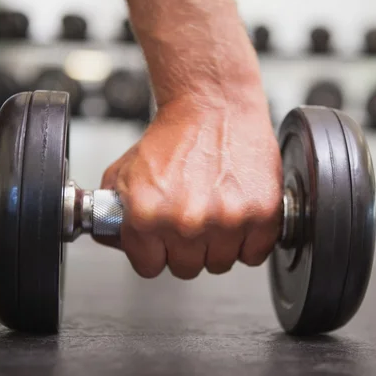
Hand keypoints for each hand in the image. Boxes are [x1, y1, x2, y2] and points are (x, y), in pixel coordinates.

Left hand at [96, 90, 282, 278]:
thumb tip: (113, 239)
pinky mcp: (262, 214)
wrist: (214, 106)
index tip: (165, 239)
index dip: (157, 251)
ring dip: (219, 245)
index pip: (150, 267)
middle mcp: (187, 221)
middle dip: (188, 248)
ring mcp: (228, 220)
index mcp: (147, 214)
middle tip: (193, 218)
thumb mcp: (125, 172)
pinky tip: (239, 214)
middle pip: (186, 269)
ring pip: (221, 264)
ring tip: (217, 211)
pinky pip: (254, 255)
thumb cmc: (175, 137)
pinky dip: (250, 241)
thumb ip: (113, 212)